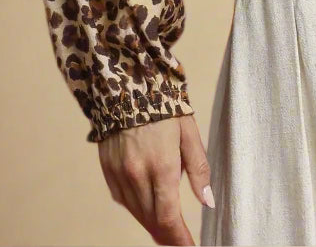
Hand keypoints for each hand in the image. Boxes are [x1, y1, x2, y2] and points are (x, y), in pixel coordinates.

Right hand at [98, 113, 213, 245]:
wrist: (126, 83)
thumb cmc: (164, 106)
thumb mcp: (189, 132)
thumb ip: (199, 169)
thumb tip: (207, 202)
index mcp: (161, 166)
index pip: (169, 218)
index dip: (180, 239)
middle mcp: (137, 175)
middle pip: (152, 221)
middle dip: (169, 235)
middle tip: (182, 240)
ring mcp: (119, 174)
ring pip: (137, 214)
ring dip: (153, 224)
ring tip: (168, 228)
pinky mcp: (108, 170)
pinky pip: (123, 201)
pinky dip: (137, 208)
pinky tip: (147, 205)